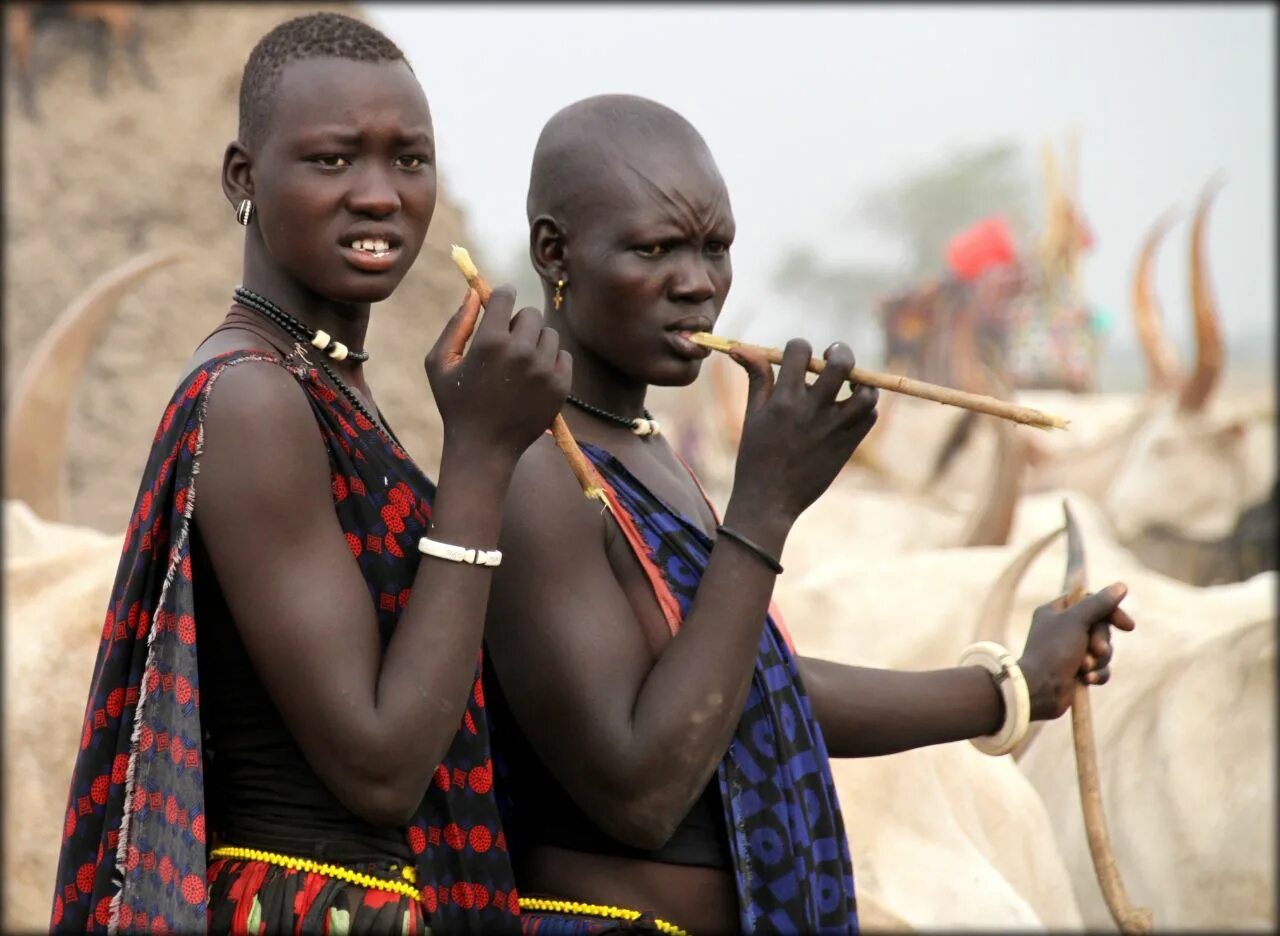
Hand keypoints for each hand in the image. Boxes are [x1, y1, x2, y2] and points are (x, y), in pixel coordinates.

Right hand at [425, 286, 570, 462]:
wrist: (484, 448)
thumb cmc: (456, 404)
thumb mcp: (440, 363)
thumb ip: (457, 324)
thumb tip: (474, 292)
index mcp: (490, 341)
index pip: (506, 295)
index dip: (502, 297)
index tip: (500, 305)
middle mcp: (521, 351)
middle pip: (531, 313)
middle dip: (519, 322)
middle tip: (508, 342)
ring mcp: (544, 369)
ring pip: (549, 334)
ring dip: (536, 341)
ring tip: (521, 362)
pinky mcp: (561, 385)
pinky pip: (563, 356)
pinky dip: (551, 361)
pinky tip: (535, 376)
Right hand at [727, 339, 877, 526]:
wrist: (769, 501)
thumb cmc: (755, 457)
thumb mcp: (752, 415)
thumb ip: (756, 378)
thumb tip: (741, 347)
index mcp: (783, 400)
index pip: (800, 351)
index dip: (799, 347)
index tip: (798, 357)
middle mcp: (811, 411)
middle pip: (841, 364)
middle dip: (840, 352)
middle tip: (834, 356)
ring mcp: (833, 428)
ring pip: (866, 392)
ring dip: (861, 382)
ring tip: (850, 384)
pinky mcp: (847, 445)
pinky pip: (870, 416)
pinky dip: (865, 407)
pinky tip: (850, 408)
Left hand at [1018, 582, 1135, 720]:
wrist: (1040, 690)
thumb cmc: (1054, 651)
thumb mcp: (1076, 621)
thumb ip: (1098, 604)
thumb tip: (1121, 586)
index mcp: (1056, 611)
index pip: (1091, 602)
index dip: (1110, 612)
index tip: (1127, 625)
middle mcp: (1062, 629)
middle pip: (1100, 627)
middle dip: (1101, 641)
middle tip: (1095, 650)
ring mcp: (1070, 651)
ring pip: (1103, 650)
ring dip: (1098, 660)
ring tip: (1084, 668)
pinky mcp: (1077, 671)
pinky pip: (1100, 669)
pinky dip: (1097, 674)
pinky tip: (1087, 680)